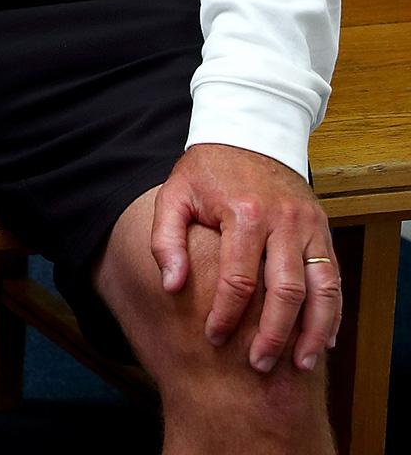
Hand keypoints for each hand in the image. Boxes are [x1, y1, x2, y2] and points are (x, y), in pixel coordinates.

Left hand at [150, 142, 340, 373]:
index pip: (238, 278)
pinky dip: (332, 313)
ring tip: (298, 365)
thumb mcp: (174, 195)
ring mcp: (309, 227)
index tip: (212, 337)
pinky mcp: (323, 231)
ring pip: (320, 290)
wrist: (250, 135)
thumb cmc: (206, 171)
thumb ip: (166, 240)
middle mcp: (283, 222)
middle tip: (256, 364)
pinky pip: (334, 279)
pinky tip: (322, 340)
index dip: (226, 313)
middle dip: (273, 333)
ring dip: (311, 332)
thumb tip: (171, 286)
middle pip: (284, 290)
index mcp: (244, 213)